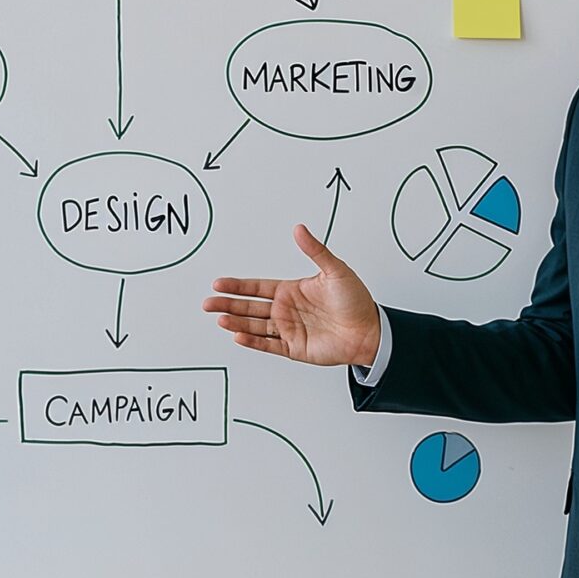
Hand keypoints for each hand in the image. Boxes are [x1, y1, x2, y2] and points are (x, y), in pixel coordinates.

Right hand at [203, 224, 382, 366]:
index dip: (237, 285)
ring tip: (220, 319)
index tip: (219, 283)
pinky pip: (268, 345)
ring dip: (236, 323)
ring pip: (254, 326)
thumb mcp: (335, 270)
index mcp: (291, 290)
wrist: (370, 331)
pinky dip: (253, 342)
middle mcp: (286, 310)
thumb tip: (299, 229)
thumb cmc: (356, 300)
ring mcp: (288, 330)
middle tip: (208, 303)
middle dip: (228, 304)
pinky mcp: (294, 348)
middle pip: (249, 307)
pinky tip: (238, 337)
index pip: (257, 287)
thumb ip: (315, 250)